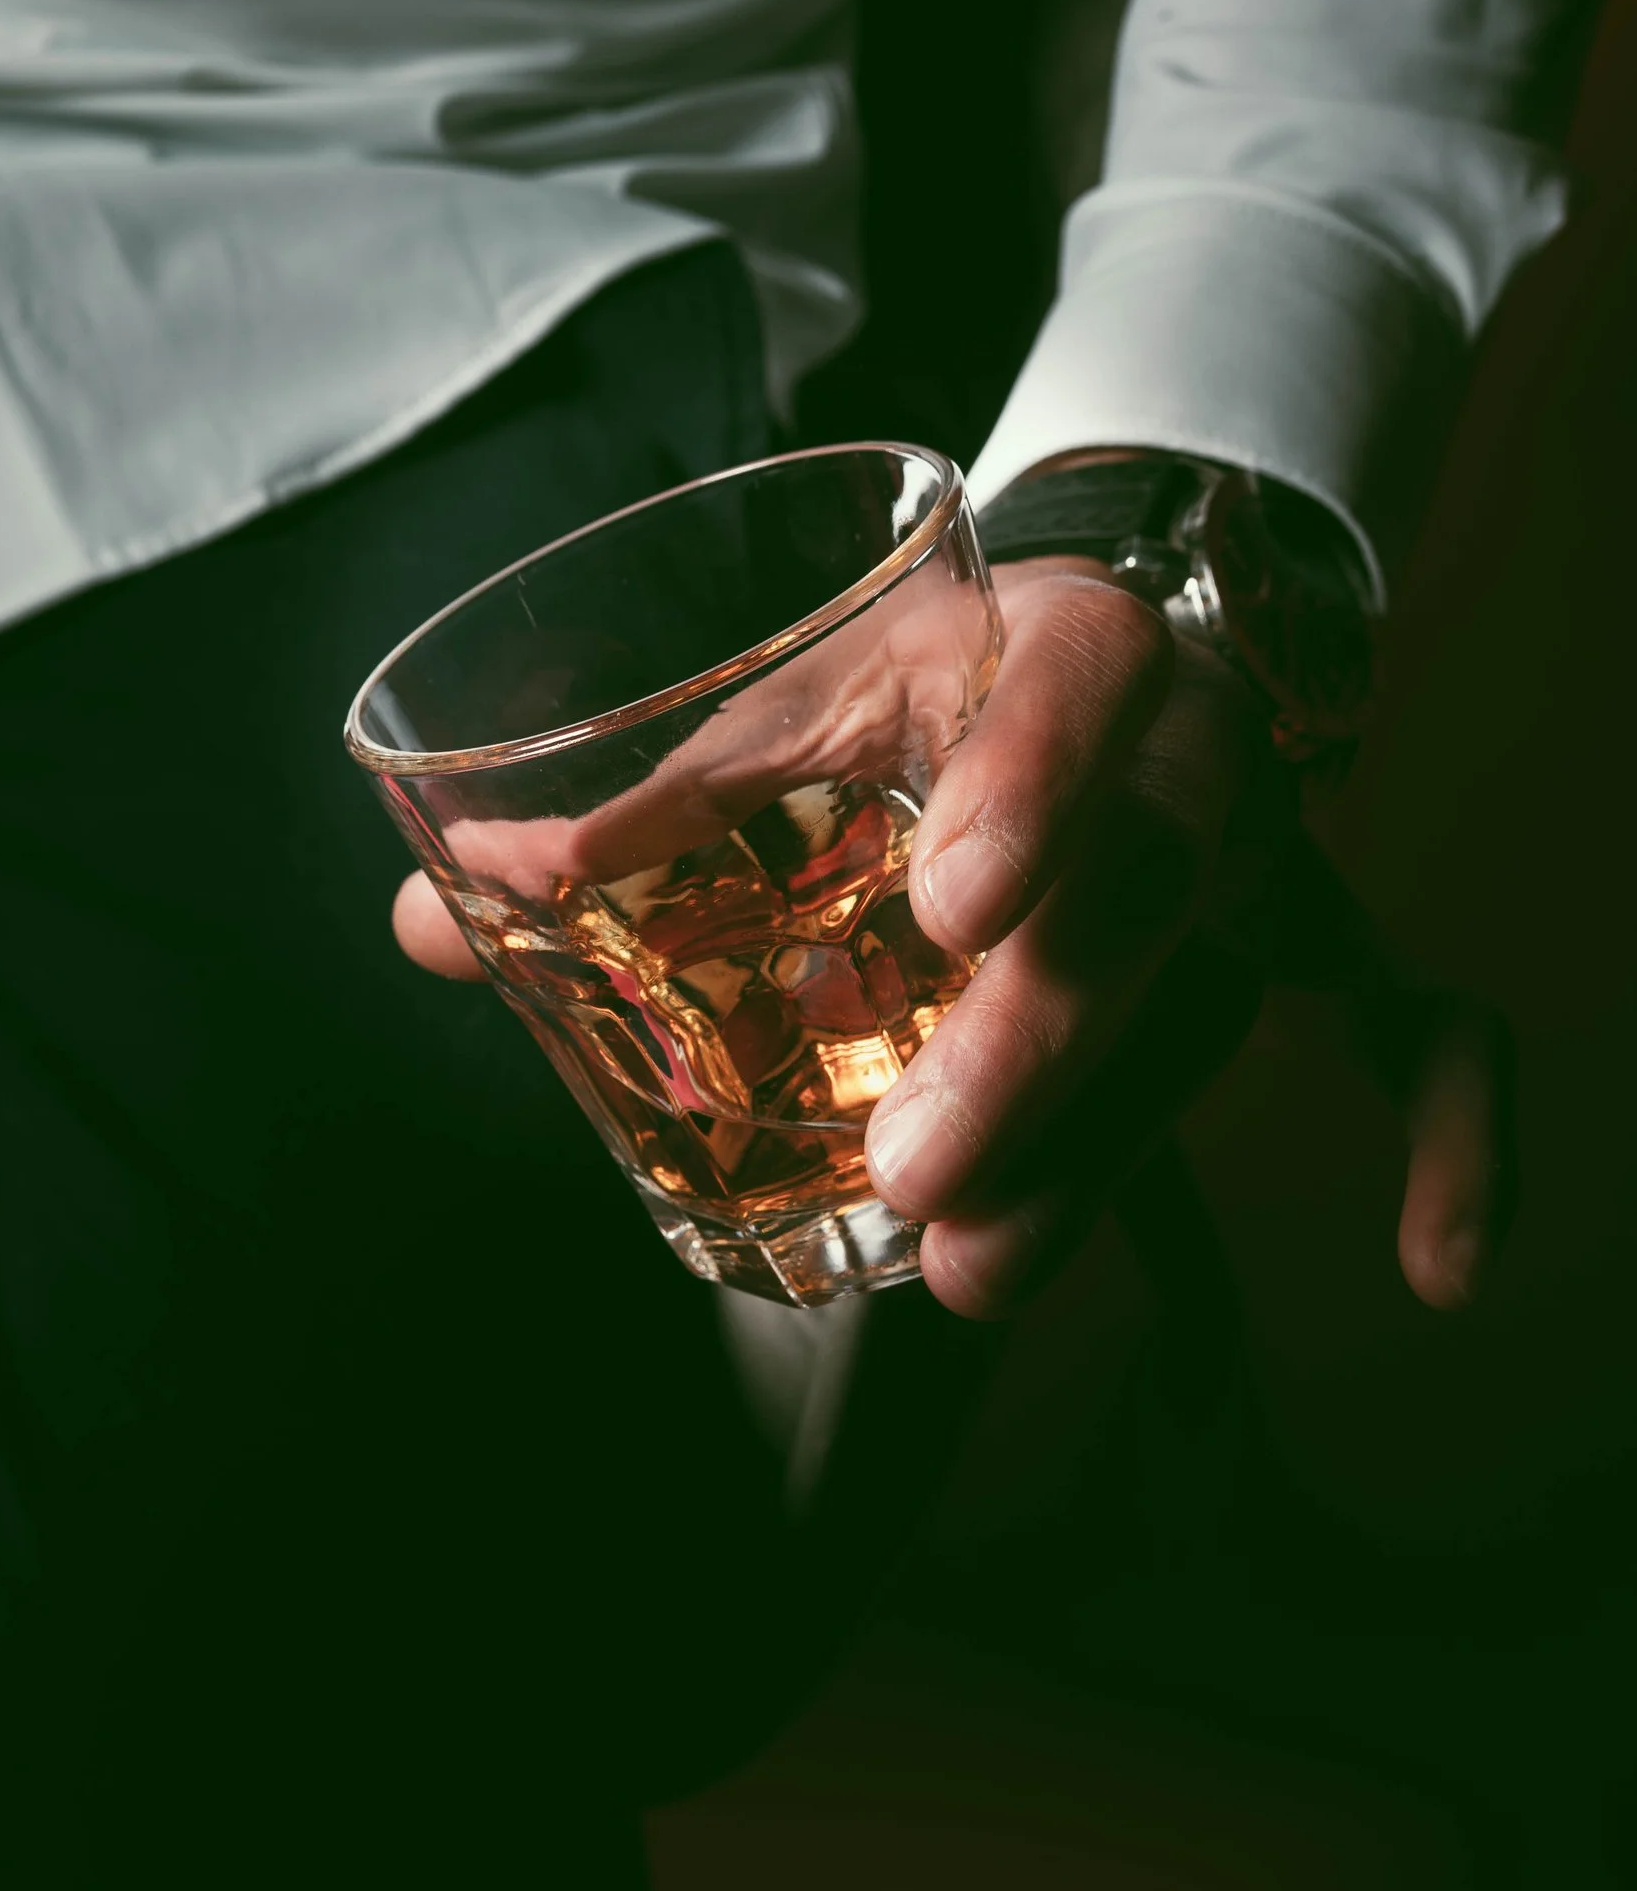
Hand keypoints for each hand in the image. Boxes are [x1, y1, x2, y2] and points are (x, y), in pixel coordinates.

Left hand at [390, 558, 1513, 1320]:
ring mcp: (1263, 848)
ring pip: (1227, 1001)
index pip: (1072, 695)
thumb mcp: (797, 697)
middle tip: (915, 1172)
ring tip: (974, 1272)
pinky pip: (1419, 1021)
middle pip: (1154, 892)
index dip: (1027, 792)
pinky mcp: (1305, 934)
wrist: (1106, 618)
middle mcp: (1188, 743)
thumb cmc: (928, 668)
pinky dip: (1455, 1132)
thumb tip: (435, 913)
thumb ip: (642, 805)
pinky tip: (1448, 1265)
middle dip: (1040, 1043)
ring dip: (1114, 1145)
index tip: (954, 904)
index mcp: (1060, 643)